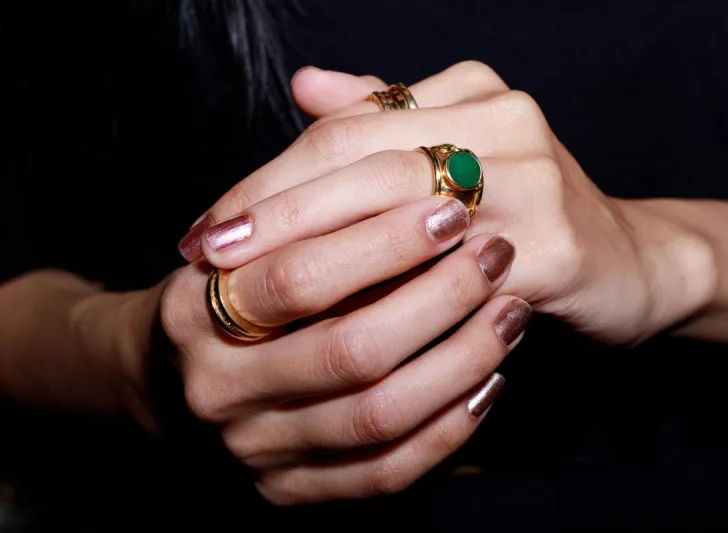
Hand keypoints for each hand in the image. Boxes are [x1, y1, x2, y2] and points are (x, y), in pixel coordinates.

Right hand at [162, 191, 527, 504]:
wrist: (183, 375)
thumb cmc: (236, 289)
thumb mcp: (250, 234)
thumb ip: (302, 177)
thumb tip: (363, 97)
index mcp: (196, 310)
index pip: (299, 275)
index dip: (384, 241)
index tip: (453, 204)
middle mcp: (220, 388)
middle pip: (350, 349)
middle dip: (438, 298)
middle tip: (497, 253)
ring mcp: (258, 447)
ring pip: (381, 414)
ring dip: (462, 360)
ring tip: (512, 309)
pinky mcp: (292, 488)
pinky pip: (386, 471)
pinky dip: (448, 427)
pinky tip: (491, 381)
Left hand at [181, 61, 715, 345]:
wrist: (631, 265)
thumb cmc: (528, 216)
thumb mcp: (460, 157)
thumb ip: (386, 118)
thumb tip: (304, 86)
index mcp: (469, 94)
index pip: (344, 130)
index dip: (271, 177)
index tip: (211, 223)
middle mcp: (503, 123)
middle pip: (362, 164)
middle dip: (277, 213)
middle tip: (212, 255)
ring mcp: (534, 180)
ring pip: (399, 218)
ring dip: (320, 261)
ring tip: (257, 294)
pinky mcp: (556, 248)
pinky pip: (452, 279)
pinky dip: (392, 304)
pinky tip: (338, 329)